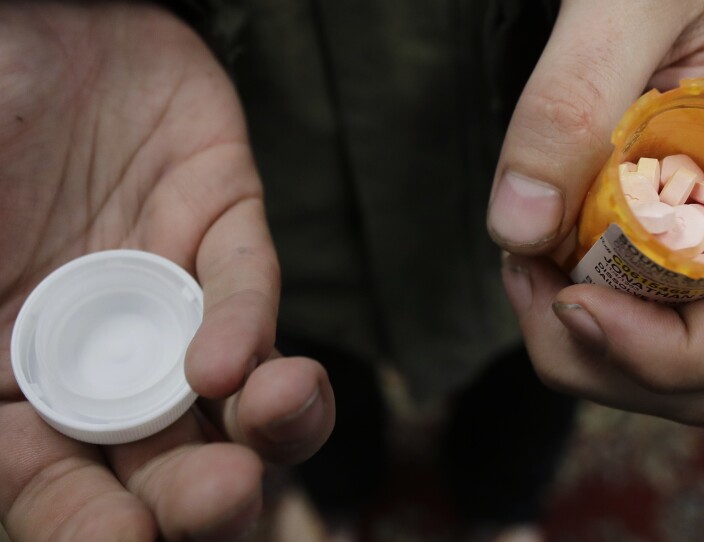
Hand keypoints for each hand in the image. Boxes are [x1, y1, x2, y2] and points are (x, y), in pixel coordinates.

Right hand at [0, 4, 333, 539]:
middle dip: (196, 497)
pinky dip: (241, 326)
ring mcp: (172, 289)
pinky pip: (246, 286)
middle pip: (167, 455)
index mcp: (20, 379)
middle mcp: (107, 349)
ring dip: (257, 436)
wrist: (34, 22)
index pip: (58, 483)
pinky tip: (228, 363)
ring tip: (249, 468)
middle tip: (219, 506)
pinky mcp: (223, 222)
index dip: (87, 525)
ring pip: (236, 392)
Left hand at [487, 0, 703, 426]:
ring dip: (585, 347)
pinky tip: (539, 254)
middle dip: (612, 358)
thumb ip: (571, 97)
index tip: (575, 307)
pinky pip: (642, 330)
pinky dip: (577, 321)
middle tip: (531, 280)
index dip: (682, 356)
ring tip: (528, 262)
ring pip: (679, 373)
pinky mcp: (689, 260)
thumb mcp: (631, 1)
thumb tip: (519, 229)